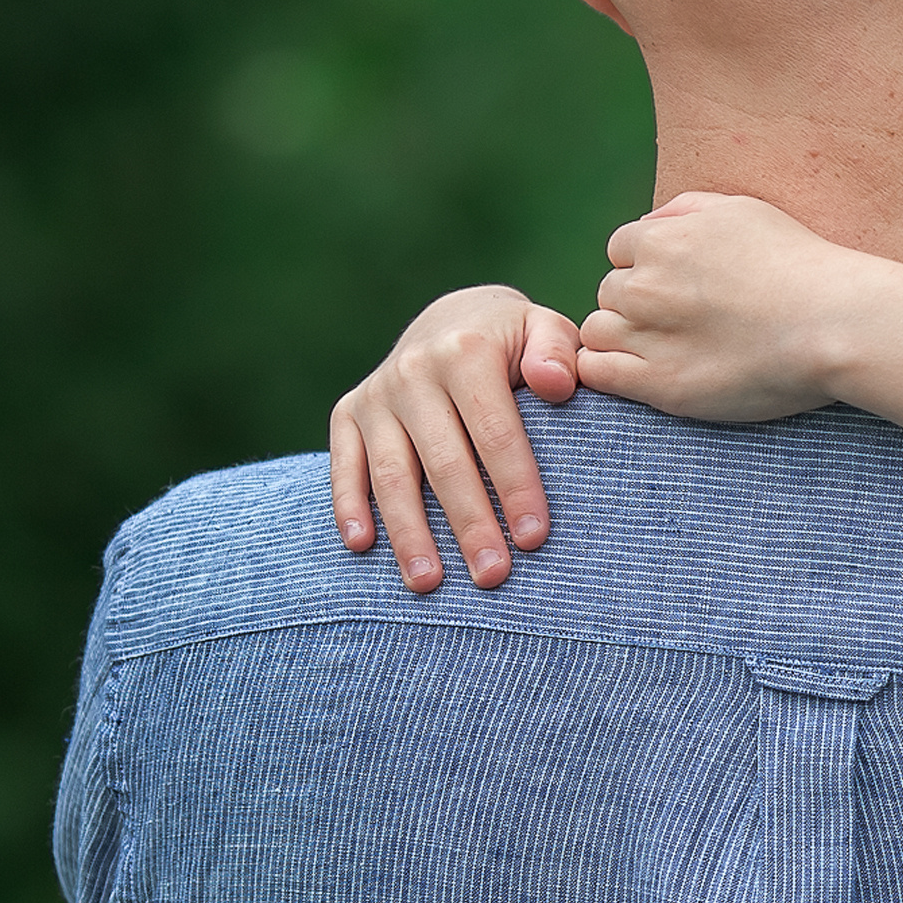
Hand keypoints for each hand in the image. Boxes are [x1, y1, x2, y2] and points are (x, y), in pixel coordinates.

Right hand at [329, 285, 581, 592]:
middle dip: (469, 524)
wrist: (452, 319)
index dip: (515, 487)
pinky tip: (362, 547)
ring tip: (429, 582)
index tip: (534, 539)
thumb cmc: (514, 341)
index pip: (494, 432)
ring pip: (392, 474)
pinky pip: (343, 466)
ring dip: (409, 532)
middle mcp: (413, 371)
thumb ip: (558, 352)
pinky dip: (348, 506)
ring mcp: (376, 395)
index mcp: (466, 350)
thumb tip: (555, 385)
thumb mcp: (544, 329)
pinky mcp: (347, 413)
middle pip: (444, 462)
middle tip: (492, 576)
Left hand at [579, 192, 870, 421]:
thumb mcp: (743, 211)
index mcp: (661, 239)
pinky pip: (598, 373)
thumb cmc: (800, 265)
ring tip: (668, 347)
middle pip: (610, 291)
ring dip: (622, 336)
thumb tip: (648, 223)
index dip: (650, 266)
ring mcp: (647, 336)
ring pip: (599, 331)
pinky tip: (639, 371)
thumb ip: (685, 210)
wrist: (834, 324)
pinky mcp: (658, 384)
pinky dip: (606, 371)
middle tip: (686, 319)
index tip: (684, 285)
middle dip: (638, 302)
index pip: (622, 249)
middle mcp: (644, 285)